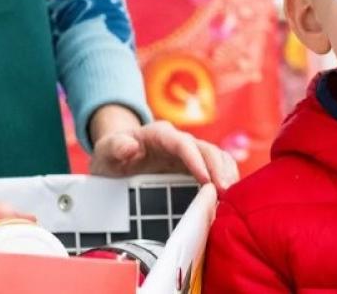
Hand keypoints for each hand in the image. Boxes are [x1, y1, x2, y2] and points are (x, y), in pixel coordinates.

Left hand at [87, 107, 238, 190]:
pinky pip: (217, 171)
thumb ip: (114, 147)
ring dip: (227, 175)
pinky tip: (229, 202)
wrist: (116, 158)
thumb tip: (130, 146)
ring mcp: (189, 155)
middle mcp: (178, 142)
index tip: (205, 180)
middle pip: (206, 149)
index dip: (195, 159)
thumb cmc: (111, 155)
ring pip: (217, 158)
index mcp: (158, 134)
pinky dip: (226, 183)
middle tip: (225, 194)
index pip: (181, 142)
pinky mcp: (195, 168)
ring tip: (231, 200)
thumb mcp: (105, 152)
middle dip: (218, 169)